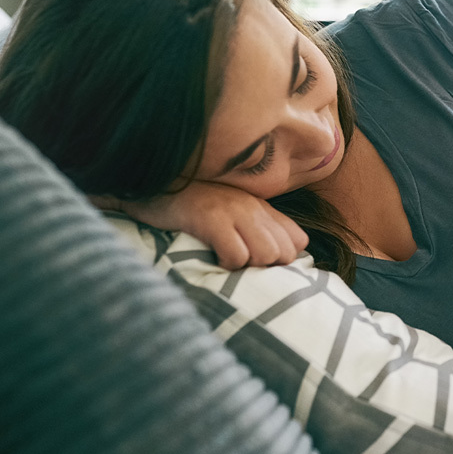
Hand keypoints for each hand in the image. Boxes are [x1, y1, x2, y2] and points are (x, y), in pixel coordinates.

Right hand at [95, 181, 308, 269]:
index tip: (257, 263)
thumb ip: (258, 228)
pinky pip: (237, 255)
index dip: (282, 260)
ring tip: (226, 259)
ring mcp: (234, 211)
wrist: (154, 186)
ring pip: (266, 255)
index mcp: (261, 207)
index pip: (298, 242)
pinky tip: (214, 258)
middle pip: (285, 253)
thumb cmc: (192, 205)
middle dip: (265, 267)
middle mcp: (253, 207)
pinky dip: (227, 264)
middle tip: (240, 262)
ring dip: (247, 266)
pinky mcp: (212, 219)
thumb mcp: (233, 212)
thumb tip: (280, 258)